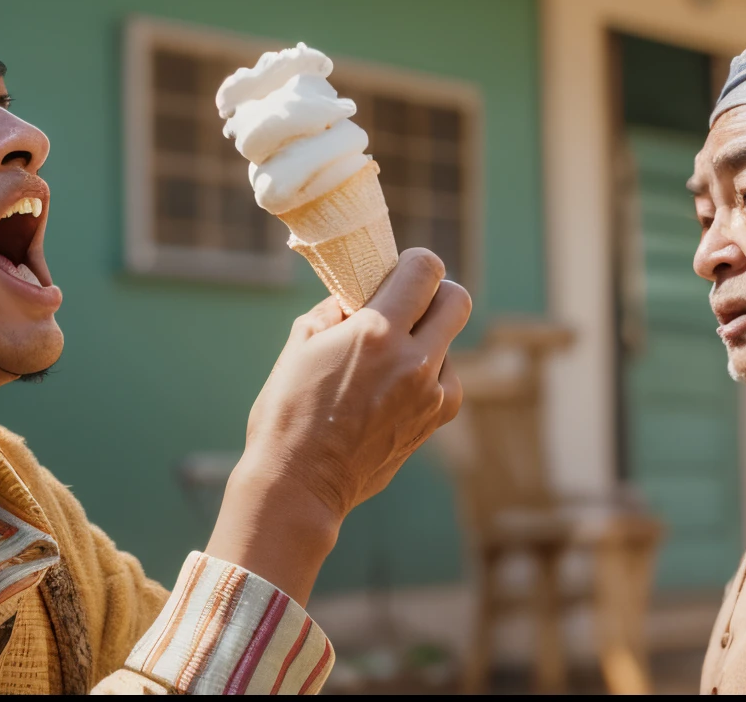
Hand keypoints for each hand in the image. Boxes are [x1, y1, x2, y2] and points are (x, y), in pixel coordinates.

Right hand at [205, 248, 471, 603]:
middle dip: (435, 293)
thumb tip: (355, 295)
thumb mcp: (300, 345)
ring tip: (388, 362)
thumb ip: (334, 310)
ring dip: (427, 341)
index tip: (399, 271)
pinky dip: (427, 376)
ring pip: (450, 343)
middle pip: (457, 300)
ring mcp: (431, 394)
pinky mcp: (435, 421)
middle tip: (408, 304)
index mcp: (377, 333)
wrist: (300, 483)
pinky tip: (393, 390)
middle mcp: (415, 361)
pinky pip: (446, 380)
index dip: (415, 263)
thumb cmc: (288, 412)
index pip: (426, 270)